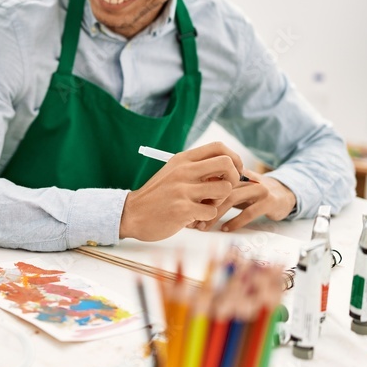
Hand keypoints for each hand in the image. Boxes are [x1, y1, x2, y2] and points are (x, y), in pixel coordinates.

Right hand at [119, 142, 243, 241]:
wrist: (132, 213)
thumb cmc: (157, 195)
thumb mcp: (173, 172)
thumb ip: (196, 168)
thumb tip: (228, 168)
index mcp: (182, 159)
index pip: (218, 147)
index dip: (234, 158)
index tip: (234, 170)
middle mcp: (184, 171)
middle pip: (227, 164)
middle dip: (235, 177)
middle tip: (225, 189)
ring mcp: (183, 190)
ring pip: (224, 189)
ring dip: (220, 201)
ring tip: (206, 205)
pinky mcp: (183, 209)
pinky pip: (212, 212)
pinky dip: (206, 217)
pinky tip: (194, 219)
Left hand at [196, 170, 296, 231]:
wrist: (285, 194)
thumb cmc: (254, 193)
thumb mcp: (236, 187)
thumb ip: (218, 189)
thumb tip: (191, 198)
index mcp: (235, 172)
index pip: (212, 177)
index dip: (198, 192)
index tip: (186, 207)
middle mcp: (246, 177)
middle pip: (219, 188)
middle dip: (204, 205)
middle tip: (192, 220)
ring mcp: (258, 188)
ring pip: (232, 198)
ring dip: (216, 214)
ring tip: (204, 226)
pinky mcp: (269, 201)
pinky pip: (249, 212)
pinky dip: (235, 221)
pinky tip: (225, 229)